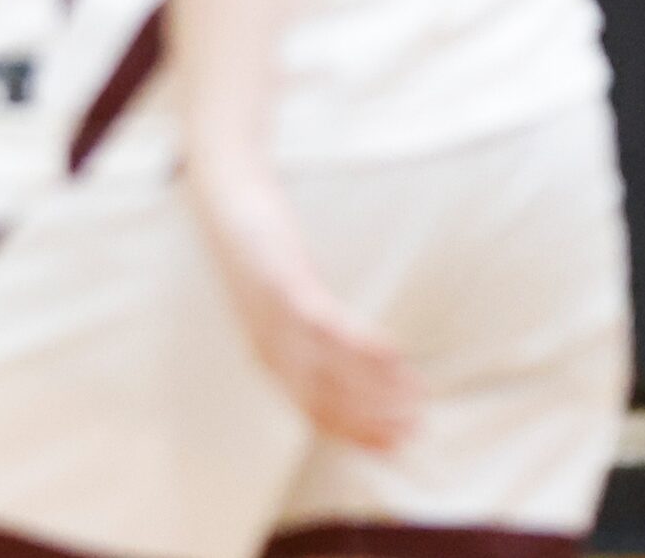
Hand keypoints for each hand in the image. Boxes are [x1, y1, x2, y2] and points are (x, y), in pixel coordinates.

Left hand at [189, 149, 419, 449]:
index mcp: (267, 352)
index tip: (394, 445)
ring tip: (419, 395)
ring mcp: (274, 315)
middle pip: (324, 397)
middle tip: (417, 429)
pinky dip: (360, 344)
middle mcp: (268, 342)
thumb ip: (310, 332)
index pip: (312, 409)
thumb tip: (350, 362)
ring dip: (377, 388)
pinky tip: (395, 352)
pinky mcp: (283, 282)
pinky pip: (323, 324)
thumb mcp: (280, 301)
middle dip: (372, 418)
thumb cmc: (259, 251)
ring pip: (329, 367)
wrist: (225, 198)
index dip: (354, 431)